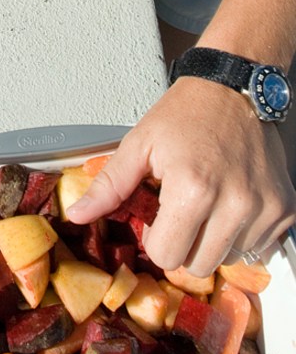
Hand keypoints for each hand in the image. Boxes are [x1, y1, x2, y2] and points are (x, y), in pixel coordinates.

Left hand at [66, 79, 295, 275]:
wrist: (234, 87)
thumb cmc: (186, 112)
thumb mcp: (140, 143)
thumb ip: (110, 184)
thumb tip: (77, 215)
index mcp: (193, 189)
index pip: (167, 256)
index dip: (156, 237)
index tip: (158, 213)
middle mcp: (235, 204)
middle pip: (198, 266)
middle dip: (183, 243)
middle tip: (181, 207)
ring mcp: (264, 209)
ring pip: (228, 260)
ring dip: (213, 240)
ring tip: (207, 200)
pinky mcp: (284, 209)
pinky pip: (257, 249)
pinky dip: (241, 234)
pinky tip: (230, 201)